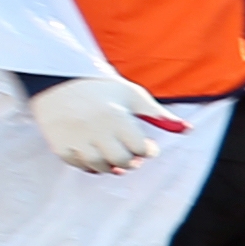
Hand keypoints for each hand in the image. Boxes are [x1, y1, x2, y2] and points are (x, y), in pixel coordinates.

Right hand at [27, 75, 182, 173]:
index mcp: (116, 116)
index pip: (140, 149)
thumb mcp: (133, 96)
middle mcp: (94, 129)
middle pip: (122, 161)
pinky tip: (95, 154)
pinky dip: (90, 165)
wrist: (56, 79)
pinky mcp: (58, 144)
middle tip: (130, 153)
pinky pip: (79, 166)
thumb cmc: (102, 88)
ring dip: (111, 165)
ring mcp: (75, 138)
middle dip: (131, 160)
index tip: (146, 145)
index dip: (147, 150)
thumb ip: (159, 114)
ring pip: (101, 167)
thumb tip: (188, 129)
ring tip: (113, 154)